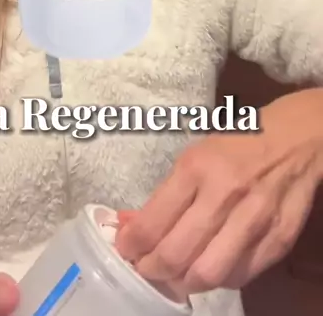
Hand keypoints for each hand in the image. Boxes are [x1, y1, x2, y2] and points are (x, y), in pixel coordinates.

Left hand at [115, 89, 322, 297]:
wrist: (294, 138)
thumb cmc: (236, 144)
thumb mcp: (195, 156)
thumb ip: (168, 195)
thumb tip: (134, 226)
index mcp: (197, 167)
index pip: (154, 222)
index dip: (132, 245)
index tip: (125, 250)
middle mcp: (225, 194)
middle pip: (177, 254)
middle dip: (152, 270)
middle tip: (145, 269)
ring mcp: (255, 219)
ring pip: (208, 273)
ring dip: (183, 282)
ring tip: (174, 276)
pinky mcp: (278, 239)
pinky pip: (240, 275)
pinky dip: (218, 279)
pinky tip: (209, 267)